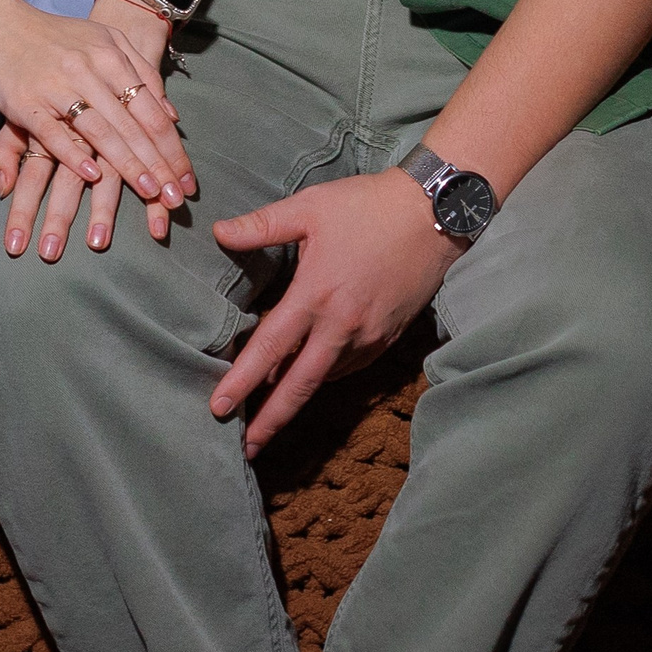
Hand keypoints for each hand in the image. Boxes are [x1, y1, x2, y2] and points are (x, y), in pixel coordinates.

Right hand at [0, 0, 179, 259]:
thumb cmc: (57, 38)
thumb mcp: (105, 42)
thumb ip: (140, 73)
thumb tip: (171, 115)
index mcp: (111, 56)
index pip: (151, 110)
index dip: (172, 148)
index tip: (188, 180)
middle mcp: (88, 71)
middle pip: (132, 125)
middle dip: (158, 165)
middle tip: (177, 198)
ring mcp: (57, 87)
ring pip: (101, 131)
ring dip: (128, 164)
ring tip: (149, 192)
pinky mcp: (26, 102)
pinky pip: (54, 133)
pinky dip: (74, 155)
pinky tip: (93, 175)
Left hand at [210, 169, 457, 458]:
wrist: (433, 213)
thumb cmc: (368, 205)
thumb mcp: (310, 208)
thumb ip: (262, 226)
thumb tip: (219, 233)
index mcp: (315, 295)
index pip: (269, 349)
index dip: (242, 381)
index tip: (218, 408)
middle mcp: (341, 325)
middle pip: (300, 385)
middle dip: (271, 419)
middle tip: (245, 446)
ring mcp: (368, 335)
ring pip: (325, 378)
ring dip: (297, 396)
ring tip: (270, 414)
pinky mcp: (388, 336)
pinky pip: (350, 366)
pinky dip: (326, 375)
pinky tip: (311, 375)